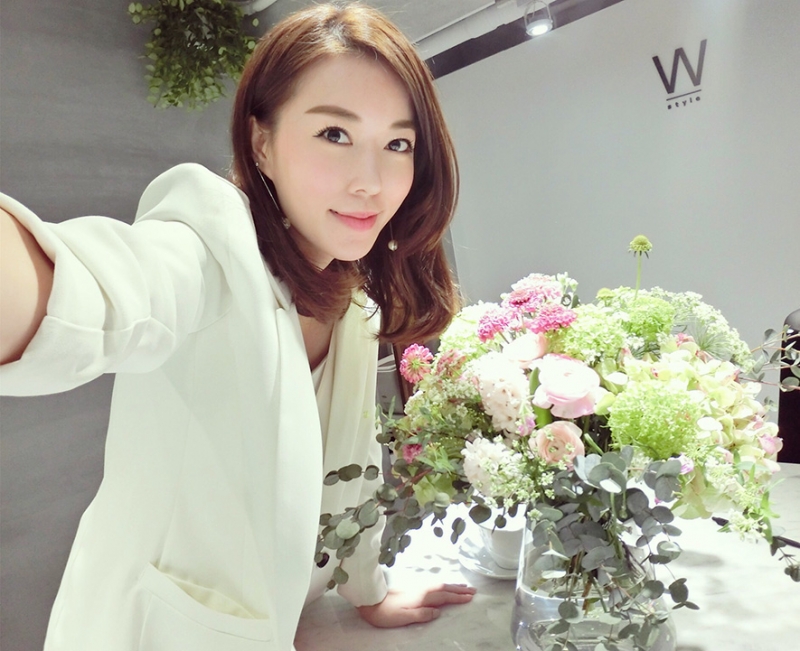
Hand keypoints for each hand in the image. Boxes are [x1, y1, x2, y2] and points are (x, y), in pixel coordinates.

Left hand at [356, 583, 475, 627]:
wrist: (370, 599)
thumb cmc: (386, 612)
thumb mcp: (404, 617)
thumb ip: (422, 614)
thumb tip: (438, 612)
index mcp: (422, 597)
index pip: (444, 596)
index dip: (458, 597)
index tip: (471, 597)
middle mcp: (421, 589)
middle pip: (444, 588)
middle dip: (459, 589)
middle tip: (473, 590)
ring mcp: (417, 587)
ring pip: (439, 584)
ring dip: (452, 585)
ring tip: (463, 586)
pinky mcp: (412, 587)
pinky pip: (433, 584)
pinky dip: (443, 585)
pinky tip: (443, 586)